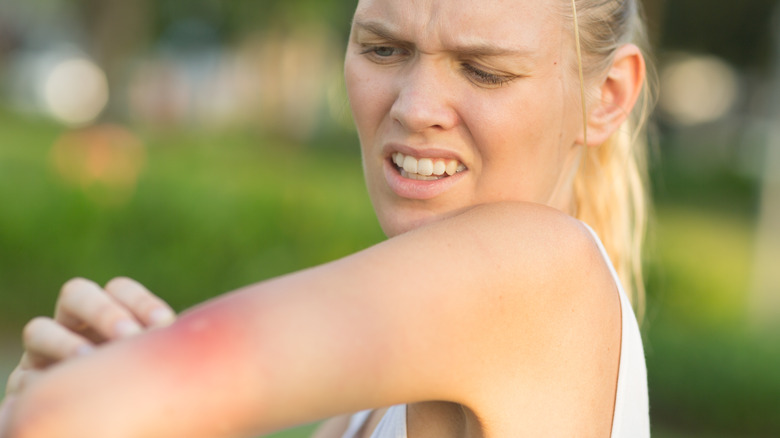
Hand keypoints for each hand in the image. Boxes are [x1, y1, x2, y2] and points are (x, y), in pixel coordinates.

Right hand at [3, 277, 175, 396]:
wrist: (97, 420)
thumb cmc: (139, 387)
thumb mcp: (152, 365)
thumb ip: (163, 348)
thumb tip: (190, 333)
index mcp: (109, 313)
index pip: (119, 289)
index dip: (140, 300)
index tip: (165, 323)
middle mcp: (72, 324)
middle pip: (76, 294)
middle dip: (104, 312)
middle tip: (130, 336)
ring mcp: (43, 351)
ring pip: (40, 329)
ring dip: (65, 343)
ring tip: (89, 360)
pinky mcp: (25, 383)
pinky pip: (26, 376)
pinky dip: (41, 381)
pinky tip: (67, 392)